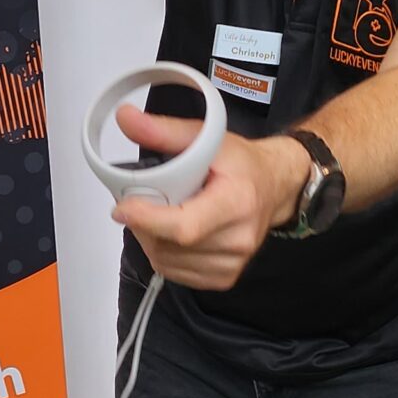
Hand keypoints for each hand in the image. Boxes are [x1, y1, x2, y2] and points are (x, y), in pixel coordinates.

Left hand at [111, 110, 307, 290]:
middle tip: (142, 202)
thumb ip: (165, 131)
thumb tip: (126, 118)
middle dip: (143, 225)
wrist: (274, 186)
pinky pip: (176, 273)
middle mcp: (238, 239)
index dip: (148, 219)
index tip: (123, 206)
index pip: (184, 227)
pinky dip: (164, 255)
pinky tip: (171, 235)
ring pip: (166, 262)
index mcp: (237, 202)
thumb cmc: (242, 164)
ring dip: (151, 240)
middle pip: (169, 246)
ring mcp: (233, 263)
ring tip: (160, 215)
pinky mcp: (224, 278)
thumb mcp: (208, 137)